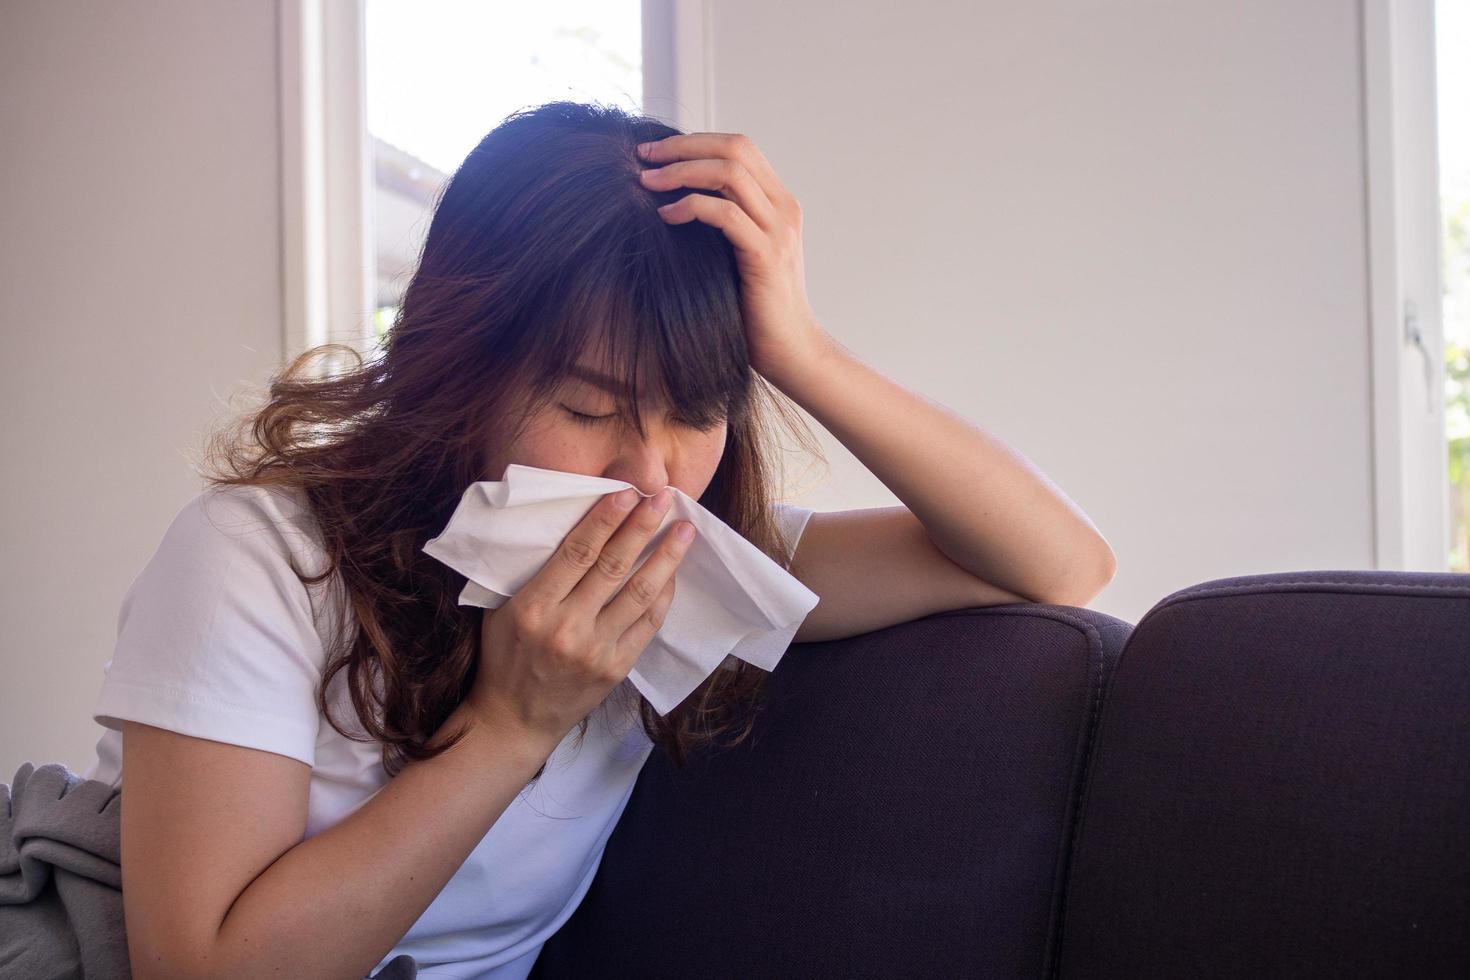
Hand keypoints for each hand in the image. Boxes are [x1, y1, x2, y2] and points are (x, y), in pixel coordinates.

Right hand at [467, 486, 695, 745]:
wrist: (514, 719)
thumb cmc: (505, 656)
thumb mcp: (502, 609)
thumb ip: (534, 574)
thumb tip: (573, 527)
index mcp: (533, 607)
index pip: (577, 552)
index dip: (605, 520)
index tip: (627, 493)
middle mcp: (566, 627)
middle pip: (613, 566)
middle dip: (642, 527)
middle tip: (665, 497)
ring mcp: (595, 650)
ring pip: (639, 593)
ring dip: (666, 557)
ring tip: (684, 530)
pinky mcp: (616, 668)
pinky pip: (647, 624)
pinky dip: (663, 595)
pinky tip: (673, 572)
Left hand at [637, 132, 828, 386]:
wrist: (791, 351)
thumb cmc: (755, 309)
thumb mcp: (736, 254)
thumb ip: (719, 224)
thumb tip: (667, 200)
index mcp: (779, 202)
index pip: (739, 146)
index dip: (693, 141)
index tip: (653, 151)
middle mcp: (784, 209)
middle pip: (734, 148)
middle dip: (683, 146)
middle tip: (643, 156)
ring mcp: (779, 231)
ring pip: (729, 173)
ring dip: (681, 171)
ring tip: (646, 182)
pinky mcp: (767, 256)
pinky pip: (727, 214)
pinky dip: (691, 206)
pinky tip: (666, 216)